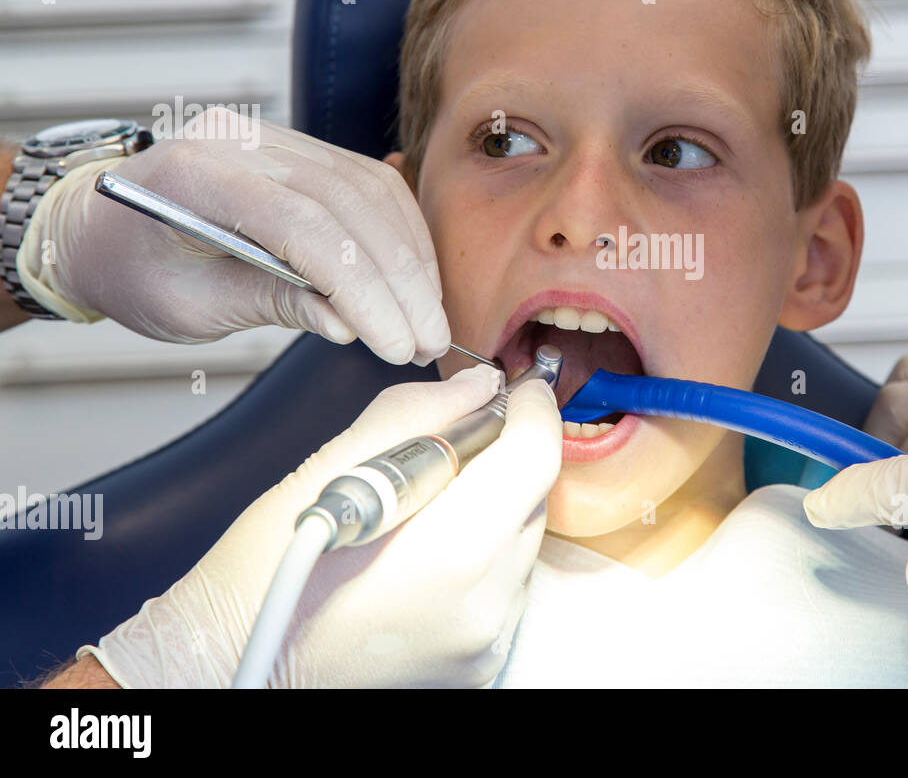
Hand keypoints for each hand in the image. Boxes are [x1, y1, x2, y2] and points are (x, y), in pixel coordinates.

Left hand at [20, 107, 447, 364]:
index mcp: (195, 173)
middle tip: (429, 339)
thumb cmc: (133, 270)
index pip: (303, 225)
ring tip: (429, 319)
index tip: (395, 343)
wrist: (101, 228)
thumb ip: (271, 305)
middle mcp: (241, 139)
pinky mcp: (301, 149)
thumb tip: (349, 325)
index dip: (361, 287)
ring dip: (410, 259)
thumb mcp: (189, 307)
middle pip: (349, 204)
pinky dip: (400, 235)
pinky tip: (416, 281)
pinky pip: (369, 185)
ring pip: (371, 191)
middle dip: (400, 280)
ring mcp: (275, 137)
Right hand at [79, 363, 563, 687]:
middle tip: (452, 443)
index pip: (537, 456)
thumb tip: (479, 386)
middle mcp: (482, 601)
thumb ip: (418, 415)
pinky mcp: (479, 659)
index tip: (516, 388)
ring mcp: (484, 638)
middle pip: (534, 496)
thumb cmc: (265, 572)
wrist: (231, 661)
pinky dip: (483, 556)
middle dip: (505, 457)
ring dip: (494, 508)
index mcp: (452, 549)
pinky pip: (507, 584)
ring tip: (426, 510)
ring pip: (523, 540)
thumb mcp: (333, 466)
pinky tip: (427, 552)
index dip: (531, 410)